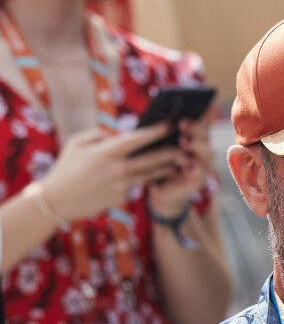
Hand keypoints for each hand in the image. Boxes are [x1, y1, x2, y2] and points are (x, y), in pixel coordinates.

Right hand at [40, 122, 188, 222]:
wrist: (58, 201)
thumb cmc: (67, 168)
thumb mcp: (78, 143)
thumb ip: (100, 134)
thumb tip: (118, 133)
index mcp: (107, 151)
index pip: (138, 139)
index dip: (156, 130)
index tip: (170, 123)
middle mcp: (118, 168)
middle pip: (153, 159)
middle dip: (172, 152)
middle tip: (186, 146)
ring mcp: (122, 185)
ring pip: (152, 174)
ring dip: (168, 168)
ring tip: (182, 160)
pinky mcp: (122, 198)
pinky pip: (140, 185)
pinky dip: (152, 179)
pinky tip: (165, 173)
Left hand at [148, 113, 215, 217]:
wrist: (159, 189)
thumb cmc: (157, 161)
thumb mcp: (158, 143)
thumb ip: (163, 130)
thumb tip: (160, 113)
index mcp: (194, 136)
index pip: (203, 120)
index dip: (205, 112)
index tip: (199, 103)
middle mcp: (202, 149)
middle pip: (206, 135)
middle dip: (196, 128)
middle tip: (182, 123)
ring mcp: (203, 165)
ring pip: (207, 153)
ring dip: (197, 146)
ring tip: (185, 141)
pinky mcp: (198, 180)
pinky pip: (200, 173)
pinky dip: (194, 169)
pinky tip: (187, 165)